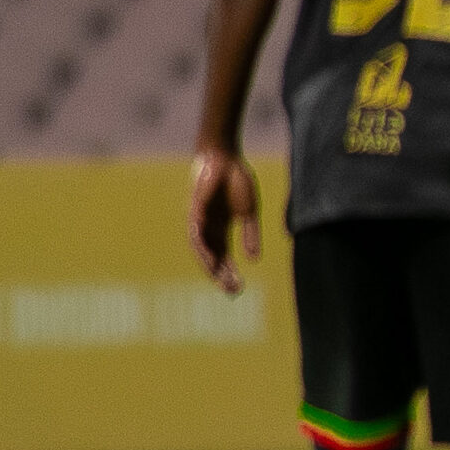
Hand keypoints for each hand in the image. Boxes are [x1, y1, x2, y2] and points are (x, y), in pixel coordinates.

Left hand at [187, 148, 260, 292]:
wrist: (225, 158)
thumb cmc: (236, 181)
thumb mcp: (249, 212)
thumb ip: (251, 235)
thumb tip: (254, 259)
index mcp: (221, 229)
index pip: (224, 256)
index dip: (231, 272)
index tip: (240, 289)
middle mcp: (208, 228)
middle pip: (213, 258)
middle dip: (221, 275)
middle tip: (233, 290)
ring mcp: (199, 220)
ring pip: (201, 249)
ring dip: (210, 265)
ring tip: (220, 279)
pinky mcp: (194, 210)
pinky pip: (195, 233)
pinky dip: (202, 247)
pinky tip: (210, 258)